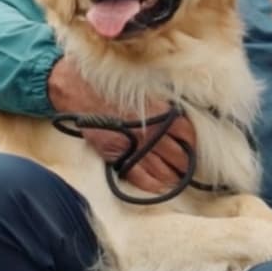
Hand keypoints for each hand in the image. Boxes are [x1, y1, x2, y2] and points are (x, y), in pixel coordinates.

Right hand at [47, 57, 197, 193]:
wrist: (77, 89)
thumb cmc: (110, 83)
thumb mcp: (143, 87)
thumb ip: (162, 103)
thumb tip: (179, 115)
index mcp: (160, 113)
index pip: (188, 136)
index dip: (193, 145)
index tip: (194, 148)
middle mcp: (150, 132)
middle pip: (179, 156)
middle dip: (186, 164)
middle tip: (189, 168)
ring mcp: (134, 147)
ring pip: (163, 171)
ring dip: (174, 177)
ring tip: (179, 179)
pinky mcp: (117, 156)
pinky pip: (141, 177)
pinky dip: (154, 185)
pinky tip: (161, 187)